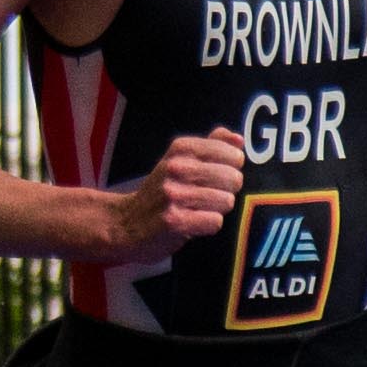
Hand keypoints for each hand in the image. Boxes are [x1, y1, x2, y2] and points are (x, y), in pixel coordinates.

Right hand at [78, 130, 244, 265]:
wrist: (127, 223)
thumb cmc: (161, 191)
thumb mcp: (180, 159)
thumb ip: (212, 145)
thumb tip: (239, 140)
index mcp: (181, 149)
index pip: (233, 154)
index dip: (232, 169)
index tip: (216, 177)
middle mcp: (177, 168)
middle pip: (234, 178)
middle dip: (227, 191)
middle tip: (208, 196)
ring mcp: (174, 194)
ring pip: (226, 201)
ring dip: (217, 209)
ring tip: (198, 209)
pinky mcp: (175, 221)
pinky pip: (215, 221)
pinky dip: (209, 226)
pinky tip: (194, 223)